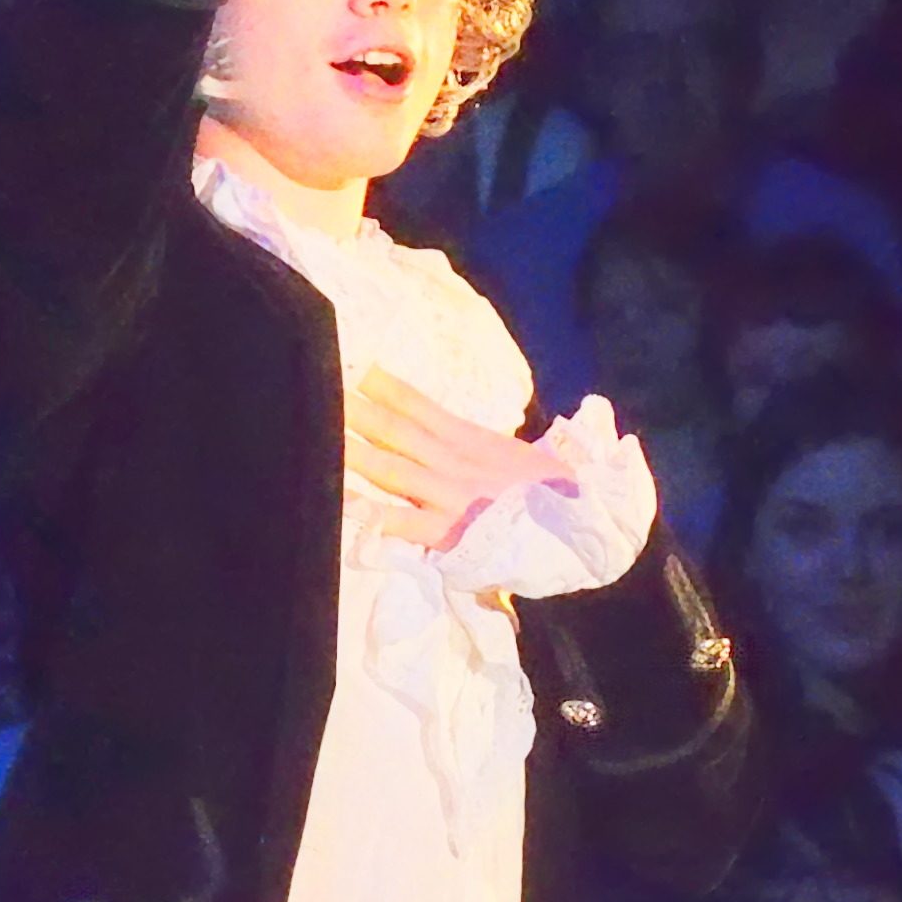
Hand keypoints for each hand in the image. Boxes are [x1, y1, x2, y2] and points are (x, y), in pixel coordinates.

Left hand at [346, 370, 566, 550]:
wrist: (581, 526)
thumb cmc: (547, 492)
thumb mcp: (512, 454)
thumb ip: (477, 444)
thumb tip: (444, 433)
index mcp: (470, 439)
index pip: (421, 406)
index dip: (386, 388)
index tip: (356, 369)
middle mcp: (455, 461)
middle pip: (397, 430)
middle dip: (357, 412)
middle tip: (321, 388)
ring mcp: (450, 495)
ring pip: (393, 469)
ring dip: (356, 452)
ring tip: (324, 434)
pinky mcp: (450, 532)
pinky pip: (405, 522)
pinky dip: (374, 514)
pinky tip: (347, 504)